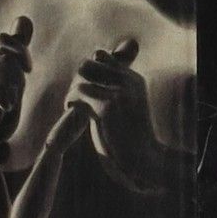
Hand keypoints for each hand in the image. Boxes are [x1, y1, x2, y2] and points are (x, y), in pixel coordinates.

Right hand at [0, 16, 33, 149]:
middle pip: (7, 55)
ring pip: (1, 67)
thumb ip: (18, 52)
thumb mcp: (16, 82)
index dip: (20, 50)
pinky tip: (6, 107)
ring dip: (12, 88)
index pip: (5, 39)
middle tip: (16, 95)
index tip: (28, 69)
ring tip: (9, 105)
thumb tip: (23, 18)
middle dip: (18, 76)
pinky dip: (3, 97)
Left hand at [66, 38, 161, 190]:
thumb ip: (109, 89)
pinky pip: (79, 93)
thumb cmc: (131, 138)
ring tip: (73, 107)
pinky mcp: (108, 107)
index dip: (87, 71)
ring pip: (81, 76)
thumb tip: (93, 71)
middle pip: (88, 63)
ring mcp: (119, 93)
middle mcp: (128, 81)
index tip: (84, 90)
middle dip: (77, 80)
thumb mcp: (124, 106)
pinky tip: (73, 113)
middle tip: (75, 100)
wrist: (144, 160)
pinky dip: (71, 102)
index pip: (101, 56)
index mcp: (133, 79)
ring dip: (72, 91)